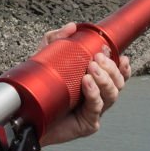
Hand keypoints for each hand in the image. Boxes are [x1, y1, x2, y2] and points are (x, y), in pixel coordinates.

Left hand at [38, 22, 130, 145]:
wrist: (28, 117)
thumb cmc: (41, 92)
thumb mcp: (46, 59)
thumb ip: (56, 40)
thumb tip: (71, 27)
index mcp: (94, 82)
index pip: (117, 73)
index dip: (121, 65)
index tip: (115, 54)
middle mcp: (97, 96)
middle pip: (118, 82)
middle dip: (111, 68)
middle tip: (97, 59)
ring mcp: (94, 111)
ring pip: (112, 94)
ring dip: (104, 79)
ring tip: (90, 70)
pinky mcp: (88, 123)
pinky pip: (97, 108)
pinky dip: (94, 94)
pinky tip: (87, 84)